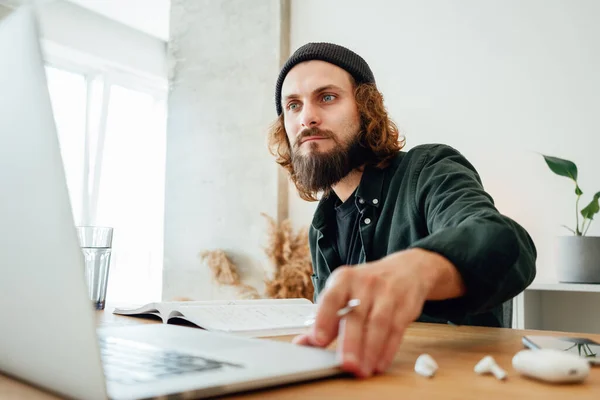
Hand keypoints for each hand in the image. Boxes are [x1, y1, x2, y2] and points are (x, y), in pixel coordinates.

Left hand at [293, 249, 445, 377]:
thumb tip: (302, 343)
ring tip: (361, 370)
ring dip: (370, 350)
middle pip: (356, 316)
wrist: (406, 270)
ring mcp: (387, 294)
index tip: (317, 340)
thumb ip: (324, 319)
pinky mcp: (405, 306)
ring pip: (378, 324)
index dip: (323, 319)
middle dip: (350, 342)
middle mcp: (365, 284)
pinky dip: (387, 350)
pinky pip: (396, 330)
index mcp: (344, 279)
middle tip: (345, 365)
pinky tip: (378, 364)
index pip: (331, 298)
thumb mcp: (344, 293)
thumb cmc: (367, 286)